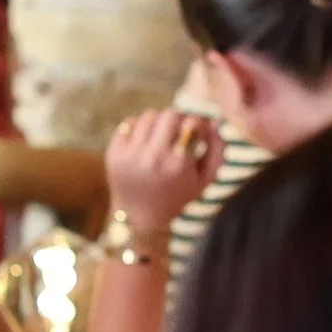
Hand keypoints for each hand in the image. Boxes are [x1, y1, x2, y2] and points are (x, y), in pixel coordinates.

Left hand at [105, 109, 222, 233]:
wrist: (140, 216)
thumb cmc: (179, 195)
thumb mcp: (206, 179)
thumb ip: (218, 149)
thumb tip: (213, 121)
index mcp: (178, 165)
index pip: (191, 123)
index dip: (198, 123)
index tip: (198, 131)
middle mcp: (153, 158)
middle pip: (169, 114)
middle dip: (179, 119)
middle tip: (180, 130)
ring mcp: (130, 154)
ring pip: (149, 115)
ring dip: (159, 122)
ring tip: (162, 137)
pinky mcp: (114, 152)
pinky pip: (130, 122)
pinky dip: (140, 127)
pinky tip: (145, 142)